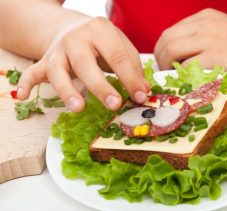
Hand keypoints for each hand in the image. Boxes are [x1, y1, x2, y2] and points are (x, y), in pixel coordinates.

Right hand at [17, 17, 148, 111]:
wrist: (73, 28)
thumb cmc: (101, 41)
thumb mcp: (120, 46)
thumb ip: (133, 67)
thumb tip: (143, 92)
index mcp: (100, 30)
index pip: (117, 56)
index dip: (130, 78)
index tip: (140, 97)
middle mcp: (76, 38)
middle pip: (87, 64)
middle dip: (101, 86)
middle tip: (114, 105)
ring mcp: (58, 50)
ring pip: (58, 70)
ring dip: (66, 90)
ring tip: (78, 107)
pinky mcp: (45, 60)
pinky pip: (32, 71)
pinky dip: (26, 83)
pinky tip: (23, 96)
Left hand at [154, 8, 226, 80]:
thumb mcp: (222, 32)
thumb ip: (201, 39)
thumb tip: (180, 57)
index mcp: (204, 18)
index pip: (170, 32)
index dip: (162, 49)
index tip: (164, 62)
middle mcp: (204, 25)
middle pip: (166, 39)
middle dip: (159, 58)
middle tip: (165, 71)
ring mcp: (209, 39)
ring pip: (171, 49)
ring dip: (166, 66)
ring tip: (173, 76)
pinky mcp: (215, 56)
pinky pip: (186, 65)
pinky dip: (180, 74)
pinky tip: (186, 80)